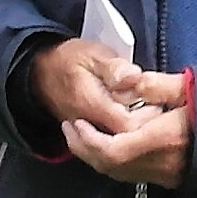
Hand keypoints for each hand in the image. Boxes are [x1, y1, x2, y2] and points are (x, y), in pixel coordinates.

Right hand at [28, 34, 156, 129]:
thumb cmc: (68, 61)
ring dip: (139, 128)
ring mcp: (89, 133)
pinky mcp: (91, 135)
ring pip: (122, 143)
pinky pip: (114, 140)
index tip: (157, 100)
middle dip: (147, 123)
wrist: (39, 72)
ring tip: (145, 109)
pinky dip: (129, 130)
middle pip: (128, 138)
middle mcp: (90, 126)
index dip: (149, 115)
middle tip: (155, 105)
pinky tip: (135, 115)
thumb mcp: (93, 55)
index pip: (129, 125)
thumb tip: (133, 77)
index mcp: (93, 105)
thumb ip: (114, 68)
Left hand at [57, 72, 191, 185]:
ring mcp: (166, 175)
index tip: (76, 122)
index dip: (88, 140)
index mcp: (163, 139)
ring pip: (119, 173)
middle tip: (71, 128)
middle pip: (110, 166)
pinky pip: (132, 174)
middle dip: (85, 149)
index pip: (113, 150)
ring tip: (83, 135)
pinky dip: (113, 161)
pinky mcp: (170, 179)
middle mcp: (161, 164)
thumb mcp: (192, 87)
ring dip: (96, 156)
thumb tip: (131, 81)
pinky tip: (108, 145)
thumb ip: (158, 84)